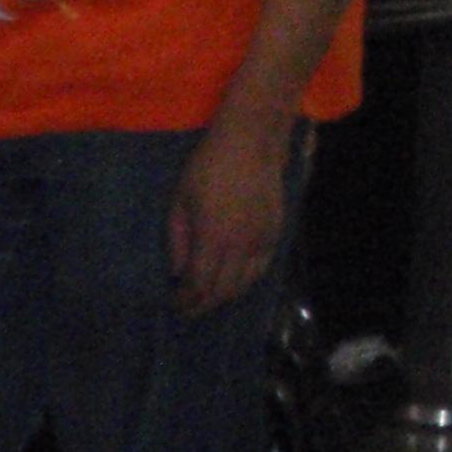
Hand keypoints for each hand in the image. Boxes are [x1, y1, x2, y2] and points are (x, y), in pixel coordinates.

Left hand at [168, 115, 295, 317]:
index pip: (199, 284)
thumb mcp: (180, 201)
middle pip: (223, 290)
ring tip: (210, 298)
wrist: (251, 142)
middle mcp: (241, 245)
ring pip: (246, 283)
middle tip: (189, 310)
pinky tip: (236, 279)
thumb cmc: (207, 167)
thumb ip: (178, 240)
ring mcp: (262, 239)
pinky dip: (247, 280)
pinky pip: (262, 267)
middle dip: (204, 304)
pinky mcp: (276, 230)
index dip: (186, 300)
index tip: (175, 304)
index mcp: (213, 238)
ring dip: (226, 296)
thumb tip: (179, 272)